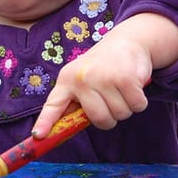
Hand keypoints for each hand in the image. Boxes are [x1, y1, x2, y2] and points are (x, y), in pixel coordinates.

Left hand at [31, 13, 177, 136]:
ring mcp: (103, 77)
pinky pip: (137, 106)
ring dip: (127, 108)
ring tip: (122, 89)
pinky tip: (133, 85)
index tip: (38, 136)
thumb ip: (76, 101)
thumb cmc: (103, 66)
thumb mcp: (82, 78)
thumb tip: (66, 128)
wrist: (127, 40)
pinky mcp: (125, 78)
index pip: (53, 105)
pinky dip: (139, 101)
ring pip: (120, 114)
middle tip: (112, 100)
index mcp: (67, 80)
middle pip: (100, 119)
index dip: (45, 122)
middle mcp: (82, 78)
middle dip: (111, 117)